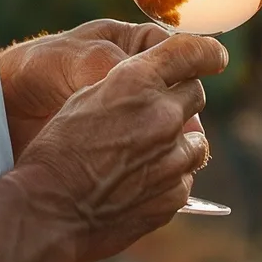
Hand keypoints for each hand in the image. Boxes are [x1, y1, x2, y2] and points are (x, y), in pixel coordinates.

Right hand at [13, 34, 227, 261]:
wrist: (47, 210)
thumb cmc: (56, 151)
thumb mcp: (85, 99)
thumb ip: (127, 87)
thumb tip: (154, 86)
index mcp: (136, 81)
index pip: (190, 51)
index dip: (206, 52)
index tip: (214, 57)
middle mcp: (162, 114)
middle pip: (194, 95)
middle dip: (179, 100)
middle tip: (155, 115)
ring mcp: (172, 157)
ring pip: (196, 139)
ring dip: (177, 142)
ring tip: (143, 154)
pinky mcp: (175, 193)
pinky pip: (185, 176)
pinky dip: (169, 177)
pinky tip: (138, 183)